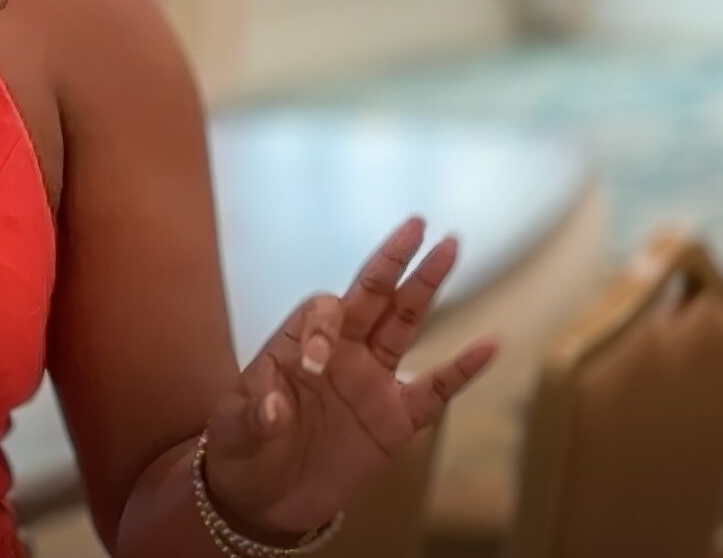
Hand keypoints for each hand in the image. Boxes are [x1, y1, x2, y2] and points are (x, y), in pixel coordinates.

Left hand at [200, 216, 498, 538]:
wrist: (264, 499)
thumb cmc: (241, 452)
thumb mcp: (232, 430)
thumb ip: (253, 416)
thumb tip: (275, 406)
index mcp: (296, 343)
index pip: (322, 312)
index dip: (322, 328)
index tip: (314, 367)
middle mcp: (340, 352)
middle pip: (371, 295)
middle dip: (393, 260)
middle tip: (418, 224)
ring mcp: (371, 382)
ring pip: (405, 324)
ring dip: (426, 287)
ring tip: (451, 248)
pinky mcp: (395, 420)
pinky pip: (436, 389)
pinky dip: (463, 369)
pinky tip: (490, 344)